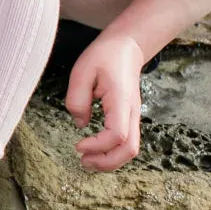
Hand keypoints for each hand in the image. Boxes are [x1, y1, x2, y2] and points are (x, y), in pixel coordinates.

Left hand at [64, 32, 145, 171]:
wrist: (126, 47)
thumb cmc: (105, 56)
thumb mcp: (82, 71)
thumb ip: (77, 98)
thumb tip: (80, 123)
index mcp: (121, 99)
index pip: (117, 134)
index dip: (98, 146)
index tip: (78, 145)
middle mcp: (132, 111)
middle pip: (130, 149)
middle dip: (106, 162)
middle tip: (83, 161)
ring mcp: (133, 115)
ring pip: (131, 149)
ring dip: (110, 161)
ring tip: (87, 160)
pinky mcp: (129, 117)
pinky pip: (126, 142)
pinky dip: (113, 152)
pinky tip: (96, 151)